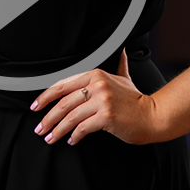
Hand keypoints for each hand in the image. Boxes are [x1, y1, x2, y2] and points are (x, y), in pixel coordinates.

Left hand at [30, 51, 163, 145]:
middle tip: (39, 128)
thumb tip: (120, 48)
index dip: (46, 97)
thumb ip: (118, 63)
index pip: (63, 85)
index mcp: (96, 74)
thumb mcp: (125, 77)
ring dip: (57, 130)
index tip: (36, 107)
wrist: (153, 116)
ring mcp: (102, 101)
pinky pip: (82, 128)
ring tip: (50, 138)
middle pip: (63, 102)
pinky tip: (70, 141)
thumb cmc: (136, 100)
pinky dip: (73, 136)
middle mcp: (97, 85)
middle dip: (48, 117)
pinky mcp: (106, 117)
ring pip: (70, 117)